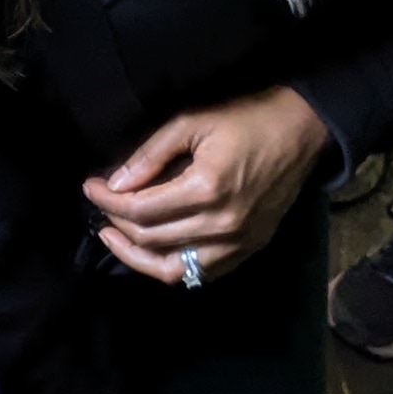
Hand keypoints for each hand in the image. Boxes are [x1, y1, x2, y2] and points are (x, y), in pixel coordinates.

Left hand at [83, 86, 330, 284]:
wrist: (302, 131)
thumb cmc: (247, 119)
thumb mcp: (193, 122)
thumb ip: (151, 154)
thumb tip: (115, 183)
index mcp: (207, 189)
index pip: (140, 210)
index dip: (107, 201)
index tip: (90, 187)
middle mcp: (222, 225)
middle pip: (151, 239)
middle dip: (117, 222)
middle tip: (101, 203)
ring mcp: (238, 243)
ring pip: (173, 270)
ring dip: (136, 257)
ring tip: (114, 237)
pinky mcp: (249, 249)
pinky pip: (201, 274)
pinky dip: (171, 268)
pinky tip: (154, 251)